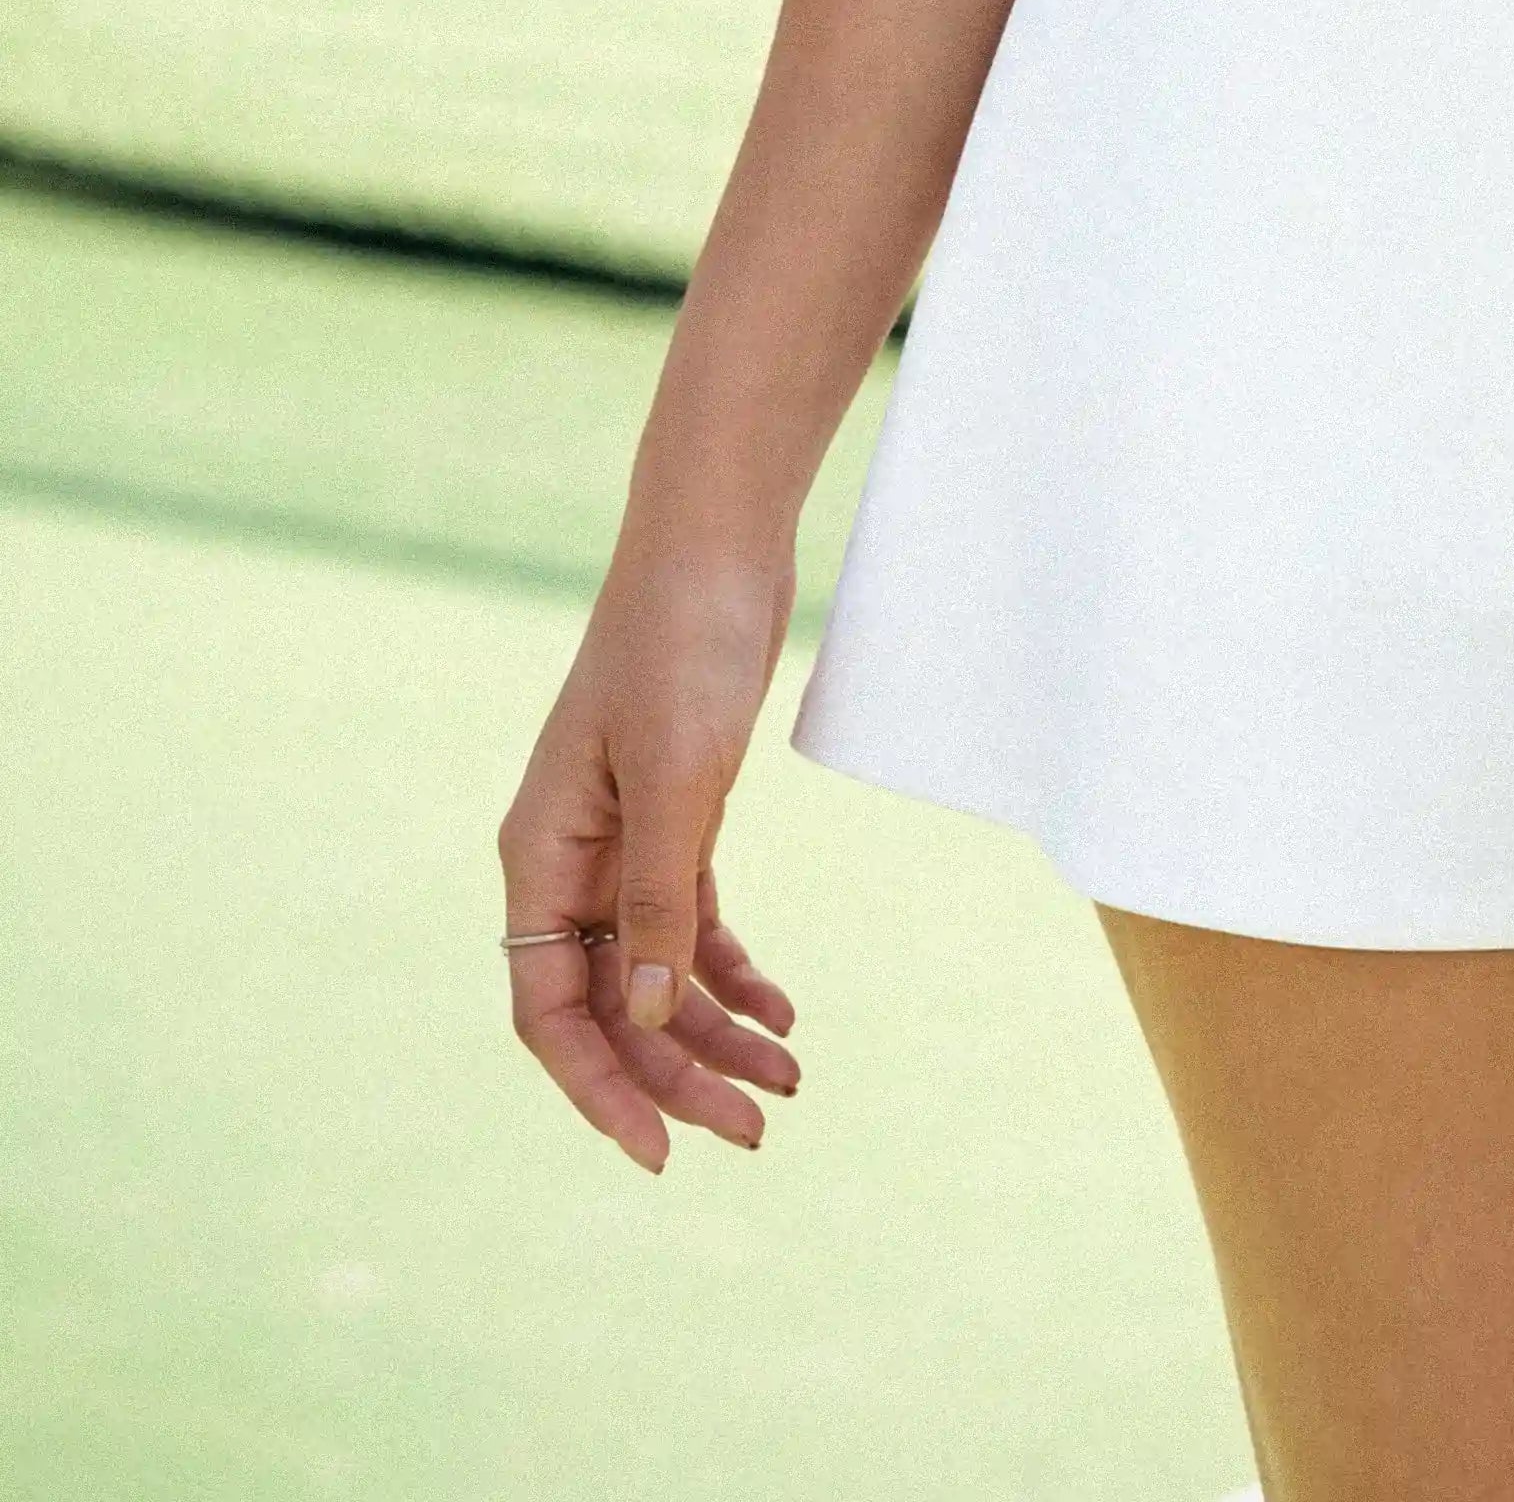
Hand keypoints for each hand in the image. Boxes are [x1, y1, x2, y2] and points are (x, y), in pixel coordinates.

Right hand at [498, 545, 803, 1171]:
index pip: (549, 1012)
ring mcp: (621, 842)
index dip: (599, 1089)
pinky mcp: (676, 817)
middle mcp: (569, 862)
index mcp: (540, 857)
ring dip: (714, 1030)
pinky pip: (692, 923)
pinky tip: (781, 1011)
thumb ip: (658, 898)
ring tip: (790, 1079)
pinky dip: (731, 971)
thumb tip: (644, 1013)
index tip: (661, 1154)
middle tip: (759, 1126)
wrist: (718, 543)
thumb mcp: (677, 778)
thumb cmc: (682, 644)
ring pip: (655, 971)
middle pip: (611, 1004)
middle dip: (677, 1072)